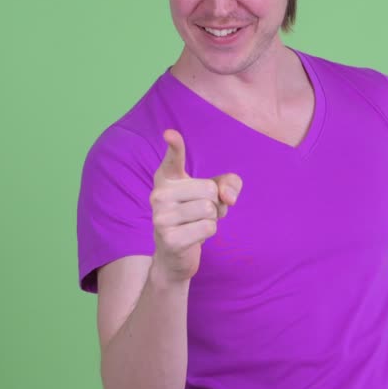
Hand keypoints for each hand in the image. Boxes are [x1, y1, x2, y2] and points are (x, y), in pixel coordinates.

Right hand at [150, 129, 241, 282]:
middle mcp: (158, 195)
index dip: (174, 146)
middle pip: (210, 189)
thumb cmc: (194, 216)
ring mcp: (161, 217)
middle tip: (200, 212)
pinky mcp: (169, 238)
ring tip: (197, 223)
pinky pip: (208, 228)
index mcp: (166, 179)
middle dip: (216, 203)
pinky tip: (194, 236)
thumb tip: (228, 197)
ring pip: (210, 209)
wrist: (174, 254)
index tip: (170, 134)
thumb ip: (229, 183)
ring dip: (213, 219)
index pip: (172, 159)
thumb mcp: (215, 194)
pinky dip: (209, 232)